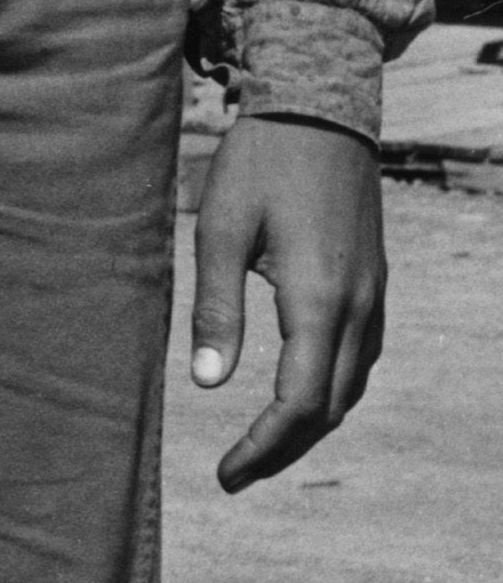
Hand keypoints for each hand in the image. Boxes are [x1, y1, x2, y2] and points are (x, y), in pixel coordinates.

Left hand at [191, 112, 388, 489]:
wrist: (322, 108)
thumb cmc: (261, 163)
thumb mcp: (220, 230)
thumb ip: (215, 308)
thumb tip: (208, 383)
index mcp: (319, 300)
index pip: (300, 403)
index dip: (265, 447)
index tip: (227, 474)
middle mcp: (359, 307)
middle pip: (331, 407)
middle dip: (285, 447)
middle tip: (236, 472)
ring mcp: (374, 295)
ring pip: (351, 385)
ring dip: (309, 421)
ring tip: (261, 443)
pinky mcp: (374, 281)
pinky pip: (360, 356)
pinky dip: (329, 388)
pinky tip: (296, 390)